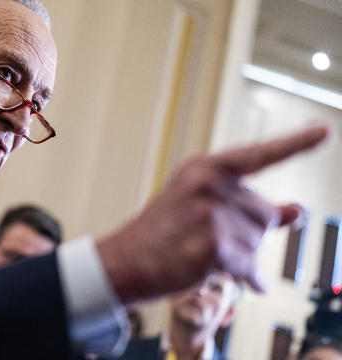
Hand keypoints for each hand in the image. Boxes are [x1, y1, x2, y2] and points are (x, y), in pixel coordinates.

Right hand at [96, 125, 328, 301]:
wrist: (125, 261)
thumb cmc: (160, 233)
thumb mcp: (198, 206)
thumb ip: (247, 204)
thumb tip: (297, 211)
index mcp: (203, 169)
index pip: (257, 155)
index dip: (294, 144)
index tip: (323, 132)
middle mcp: (209, 186)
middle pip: (265, 212)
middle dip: (251, 232)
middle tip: (216, 239)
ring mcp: (211, 216)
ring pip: (259, 242)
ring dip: (243, 256)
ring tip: (209, 255)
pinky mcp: (214, 247)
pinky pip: (250, 267)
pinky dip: (251, 277)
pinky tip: (250, 281)